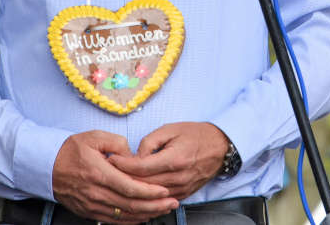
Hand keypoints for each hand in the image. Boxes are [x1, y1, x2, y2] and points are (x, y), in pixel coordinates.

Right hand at [51, 130, 177, 222]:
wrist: (46, 166)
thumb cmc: (71, 150)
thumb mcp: (94, 137)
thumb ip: (117, 143)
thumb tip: (134, 156)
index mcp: (99, 173)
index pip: (130, 187)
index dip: (150, 191)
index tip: (165, 191)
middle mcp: (97, 193)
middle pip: (131, 204)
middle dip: (155, 205)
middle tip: (173, 203)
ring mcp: (93, 205)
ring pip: (124, 215)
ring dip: (146, 214)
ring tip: (164, 210)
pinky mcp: (89, 212)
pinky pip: (114, 220)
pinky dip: (131, 221)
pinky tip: (144, 217)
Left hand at [110, 122, 229, 199]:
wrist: (220, 147)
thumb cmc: (196, 135)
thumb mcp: (171, 129)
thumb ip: (150, 142)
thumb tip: (136, 156)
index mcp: (174, 159)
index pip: (141, 167)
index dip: (123, 164)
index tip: (112, 159)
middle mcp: (178, 177)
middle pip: (143, 184)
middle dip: (124, 178)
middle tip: (109, 171)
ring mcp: (181, 188)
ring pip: (150, 195)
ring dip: (133, 189)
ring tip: (119, 181)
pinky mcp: (183, 194)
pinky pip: (160, 200)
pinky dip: (147, 196)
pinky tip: (136, 191)